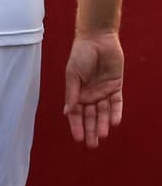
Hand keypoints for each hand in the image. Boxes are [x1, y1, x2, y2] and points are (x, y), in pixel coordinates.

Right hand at [64, 32, 123, 148]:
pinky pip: (117, 102)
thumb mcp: (72, 75)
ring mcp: (103, 91)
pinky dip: (116, 112)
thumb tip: (68, 112)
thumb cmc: (80, 55)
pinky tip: (114, 122)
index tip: (77, 139)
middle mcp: (90, 94)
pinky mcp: (116, 86)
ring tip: (102, 136)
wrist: (97, 40)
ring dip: (102, 124)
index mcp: (76, 92)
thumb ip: (72, 94)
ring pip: (103, 112)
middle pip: (90, 116)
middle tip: (92, 145)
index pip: (76, 113)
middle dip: (90, 130)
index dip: (76, 126)